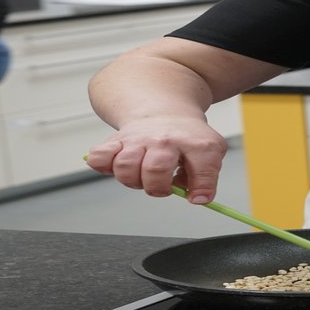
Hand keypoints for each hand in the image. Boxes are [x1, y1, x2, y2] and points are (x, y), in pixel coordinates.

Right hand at [84, 116, 227, 204]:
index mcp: (195, 143)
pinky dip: (104, 166)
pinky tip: (118, 165)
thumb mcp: (209, 152)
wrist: (165, 112)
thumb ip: (206, 177)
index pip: (204, 167)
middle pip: (156, 169)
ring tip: (142, 175)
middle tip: (162, 187)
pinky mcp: (117, 140)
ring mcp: (139, 139)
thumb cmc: (186, 139)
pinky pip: (100, 157)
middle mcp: (166, 140)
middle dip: (158, 188)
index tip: (197, 197)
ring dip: (132, 180)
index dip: (201, 188)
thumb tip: (196, 197)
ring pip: (125, 166)